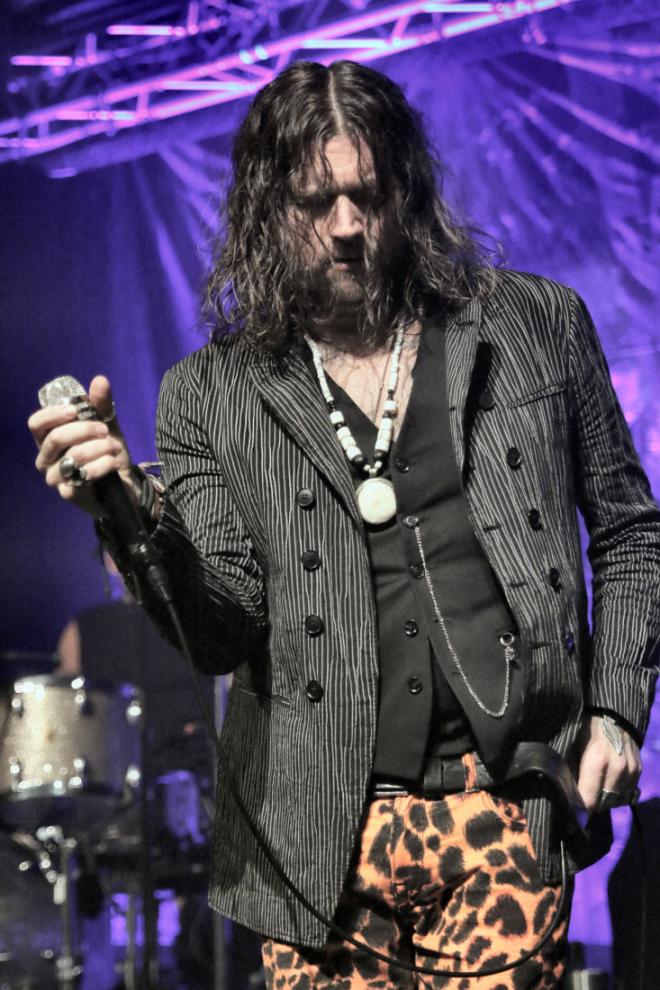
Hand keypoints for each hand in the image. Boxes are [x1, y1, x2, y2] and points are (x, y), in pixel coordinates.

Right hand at [28, 375, 136, 518]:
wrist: (123, 486)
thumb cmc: (106, 454)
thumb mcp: (107, 427)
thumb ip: (101, 406)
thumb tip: (99, 380)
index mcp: (49, 440)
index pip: (36, 424)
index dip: (53, 414)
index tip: (76, 410)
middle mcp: (46, 459)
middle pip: (55, 438)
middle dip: (85, 430)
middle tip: (105, 430)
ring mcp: (56, 478)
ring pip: (72, 456)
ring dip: (99, 448)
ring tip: (115, 447)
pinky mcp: (70, 494)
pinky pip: (85, 475)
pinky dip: (104, 465)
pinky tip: (114, 462)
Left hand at [576, 713, 640, 813]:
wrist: (612, 713)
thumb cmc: (586, 728)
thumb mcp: (573, 746)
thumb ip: (570, 770)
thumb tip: (565, 792)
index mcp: (597, 761)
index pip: (589, 800)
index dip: (579, 806)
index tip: (572, 806)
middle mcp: (617, 769)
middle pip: (603, 804)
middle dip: (592, 803)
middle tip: (582, 796)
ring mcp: (630, 770)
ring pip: (616, 800)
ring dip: (605, 799)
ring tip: (595, 789)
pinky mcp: (638, 770)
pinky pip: (627, 792)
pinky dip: (616, 792)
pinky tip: (607, 782)